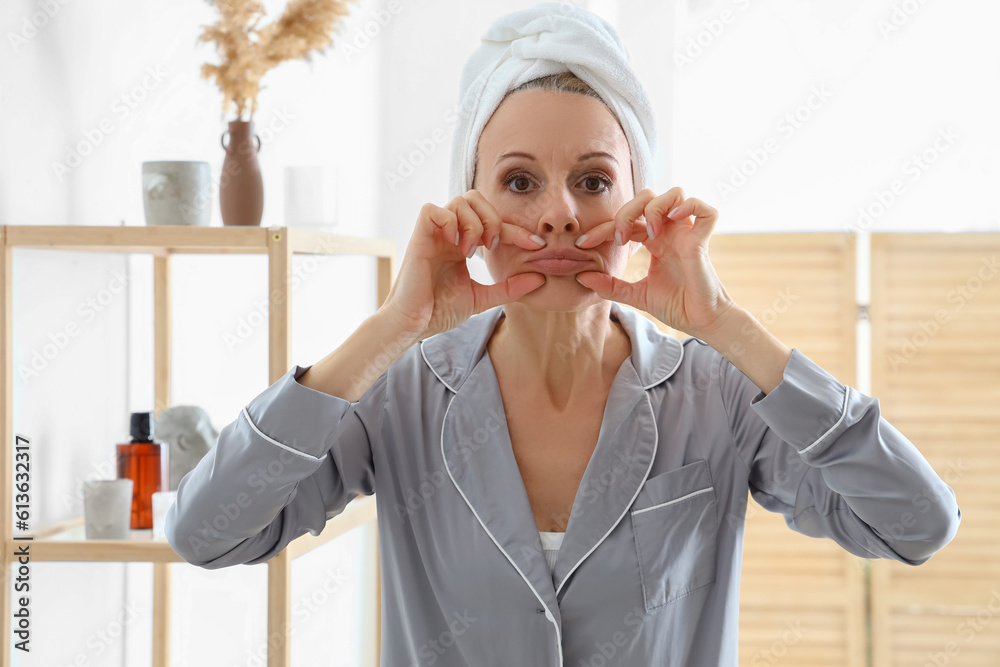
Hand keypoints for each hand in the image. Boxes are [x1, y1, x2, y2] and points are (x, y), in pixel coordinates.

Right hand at [380, 189, 547, 338]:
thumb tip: (540, 278)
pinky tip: (455, 247)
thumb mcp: (482, 298)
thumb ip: (509, 288)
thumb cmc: (439, 311)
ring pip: (459, 201)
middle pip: (475, 198)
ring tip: (472, 251)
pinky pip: (432, 210)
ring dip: (473, 224)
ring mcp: (434, 234)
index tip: (536, 245)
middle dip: (492, 217)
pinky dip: (449, 223)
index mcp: (462, 244)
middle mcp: (449, 234)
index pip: (493, 223)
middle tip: (492, 246)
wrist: (414, 324)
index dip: (516, 230)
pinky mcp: (418, 237)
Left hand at [573, 187, 737, 339]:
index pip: (627, 221)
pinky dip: (688, 207)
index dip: (602, 229)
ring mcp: (687, 233)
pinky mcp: (703, 241)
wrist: (700, 322)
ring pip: (675, 194)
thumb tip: (581, 276)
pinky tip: (672, 222)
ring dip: (655, 208)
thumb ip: (610, 286)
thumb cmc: (675, 306)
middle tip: (619, 239)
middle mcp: (671, 232)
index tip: (583, 244)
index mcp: (655, 241)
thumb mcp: (635, 295)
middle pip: (647, 198)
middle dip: (627, 212)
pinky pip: (705, 210)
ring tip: (649, 234)